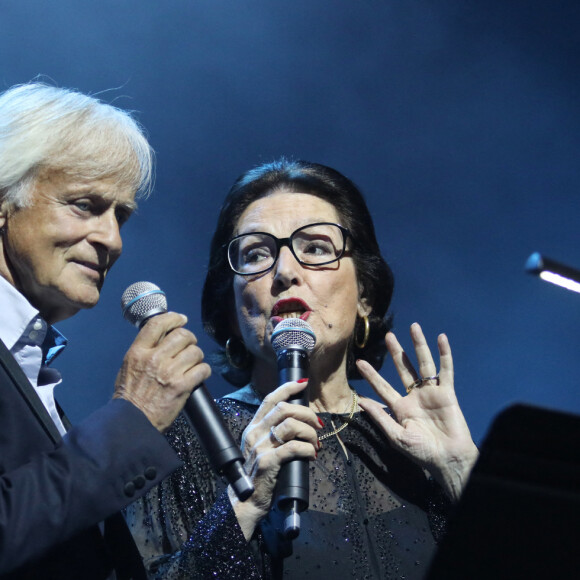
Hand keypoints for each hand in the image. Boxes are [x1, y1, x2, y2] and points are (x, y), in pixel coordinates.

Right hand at [113, 312, 210, 431]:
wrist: (131, 422)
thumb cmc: (129, 396)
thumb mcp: (129, 366)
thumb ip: (145, 350)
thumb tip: (163, 337)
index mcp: (138, 352)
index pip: (157, 324)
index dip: (173, 318)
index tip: (181, 319)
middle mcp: (154, 358)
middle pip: (182, 335)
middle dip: (190, 339)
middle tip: (189, 346)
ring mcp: (169, 372)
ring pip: (195, 352)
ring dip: (197, 356)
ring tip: (193, 363)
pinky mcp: (182, 386)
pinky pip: (202, 369)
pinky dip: (204, 371)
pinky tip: (199, 375)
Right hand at [230, 380, 321, 539]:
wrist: (246, 502)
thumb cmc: (260, 476)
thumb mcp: (262, 449)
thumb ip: (275, 434)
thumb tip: (300, 422)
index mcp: (254, 428)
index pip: (270, 399)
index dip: (287, 388)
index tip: (303, 384)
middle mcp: (255, 434)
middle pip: (284, 409)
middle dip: (307, 413)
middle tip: (317, 426)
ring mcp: (260, 447)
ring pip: (290, 425)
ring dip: (309, 432)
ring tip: (315, 443)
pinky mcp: (268, 462)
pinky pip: (293, 447)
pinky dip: (307, 448)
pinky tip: (312, 454)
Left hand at [356, 323, 477, 500]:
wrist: (447, 459)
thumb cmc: (421, 452)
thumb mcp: (396, 437)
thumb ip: (381, 418)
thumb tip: (361, 402)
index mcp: (400, 408)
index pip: (382, 387)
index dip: (372, 375)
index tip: (360, 362)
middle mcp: (414, 397)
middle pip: (404, 369)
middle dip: (396, 352)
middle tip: (388, 335)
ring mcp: (431, 393)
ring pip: (424, 364)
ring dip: (419, 345)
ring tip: (414, 327)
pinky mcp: (447, 394)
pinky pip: (445, 371)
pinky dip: (444, 354)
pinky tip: (441, 339)